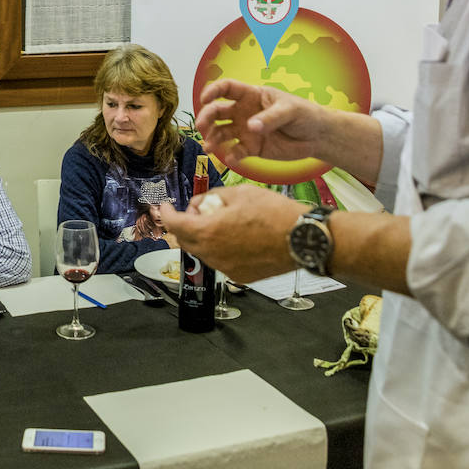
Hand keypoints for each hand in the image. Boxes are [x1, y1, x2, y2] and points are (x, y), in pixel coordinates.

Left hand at [159, 187, 303, 281]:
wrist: (303, 239)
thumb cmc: (275, 214)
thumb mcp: (240, 192)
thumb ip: (213, 197)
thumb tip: (201, 204)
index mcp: (208, 232)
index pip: (174, 225)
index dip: (167, 214)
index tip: (166, 208)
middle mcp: (213, 254)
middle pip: (185, 241)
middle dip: (185, 225)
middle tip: (198, 211)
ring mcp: (226, 268)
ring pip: (203, 252)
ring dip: (204, 237)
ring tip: (223, 222)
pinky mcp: (240, 276)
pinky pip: (220, 262)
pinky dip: (220, 249)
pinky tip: (236, 237)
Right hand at [194, 80, 331, 167]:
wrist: (317, 137)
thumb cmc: (305, 115)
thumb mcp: (290, 110)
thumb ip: (270, 117)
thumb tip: (250, 126)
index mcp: (251, 96)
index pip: (226, 89)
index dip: (212, 91)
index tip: (204, 99)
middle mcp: (243, 112)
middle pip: (217, 112)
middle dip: (206, 118)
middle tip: (201, 127)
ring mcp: (245, 131)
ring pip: (221, 133)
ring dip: (212, 138)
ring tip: (208, 147)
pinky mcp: (250, 149)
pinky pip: (235, 152)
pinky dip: (230, 155)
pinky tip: (231, 158)